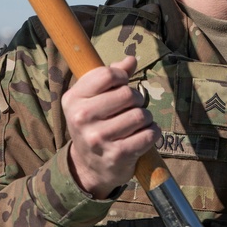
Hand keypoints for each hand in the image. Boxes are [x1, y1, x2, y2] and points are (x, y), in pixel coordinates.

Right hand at [61, 55, 158, 198]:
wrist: (89, 166)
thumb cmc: (94, 124)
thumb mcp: (92, 98)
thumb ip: (110, 76)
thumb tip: (131, 59)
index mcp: (73, 99)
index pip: (107, 75)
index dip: (122, 77)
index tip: (123, 84)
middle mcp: (82, 118)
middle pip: (128, 94)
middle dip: (137, 99)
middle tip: (132, 107)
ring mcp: (98, 138)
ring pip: (140, 115)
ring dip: (146, 117)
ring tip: (138, 122)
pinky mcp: (117, 155)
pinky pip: (148, 134)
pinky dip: (153, 132)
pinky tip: (145, 134)